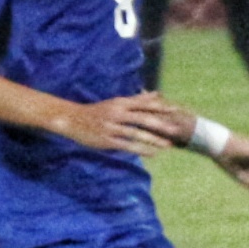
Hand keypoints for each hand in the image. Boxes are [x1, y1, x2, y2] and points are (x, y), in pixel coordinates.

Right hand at [63, 92, 186, 154]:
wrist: (72, 119)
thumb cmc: (98, 110)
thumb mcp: (117, 102)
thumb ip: (139, 99)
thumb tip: (158, 93)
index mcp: (121, 103)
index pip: (144, 104)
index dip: (160, 107)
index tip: (176, 110)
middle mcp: (117, 114)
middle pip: (142, 119)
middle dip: (160, 125)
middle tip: (176, 130)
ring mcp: (111, 127)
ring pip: (135, 134)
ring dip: (153, 140)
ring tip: (168, 145)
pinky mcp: (106, 140)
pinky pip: (126, 145)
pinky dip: (140, 149)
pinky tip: (153, 153)